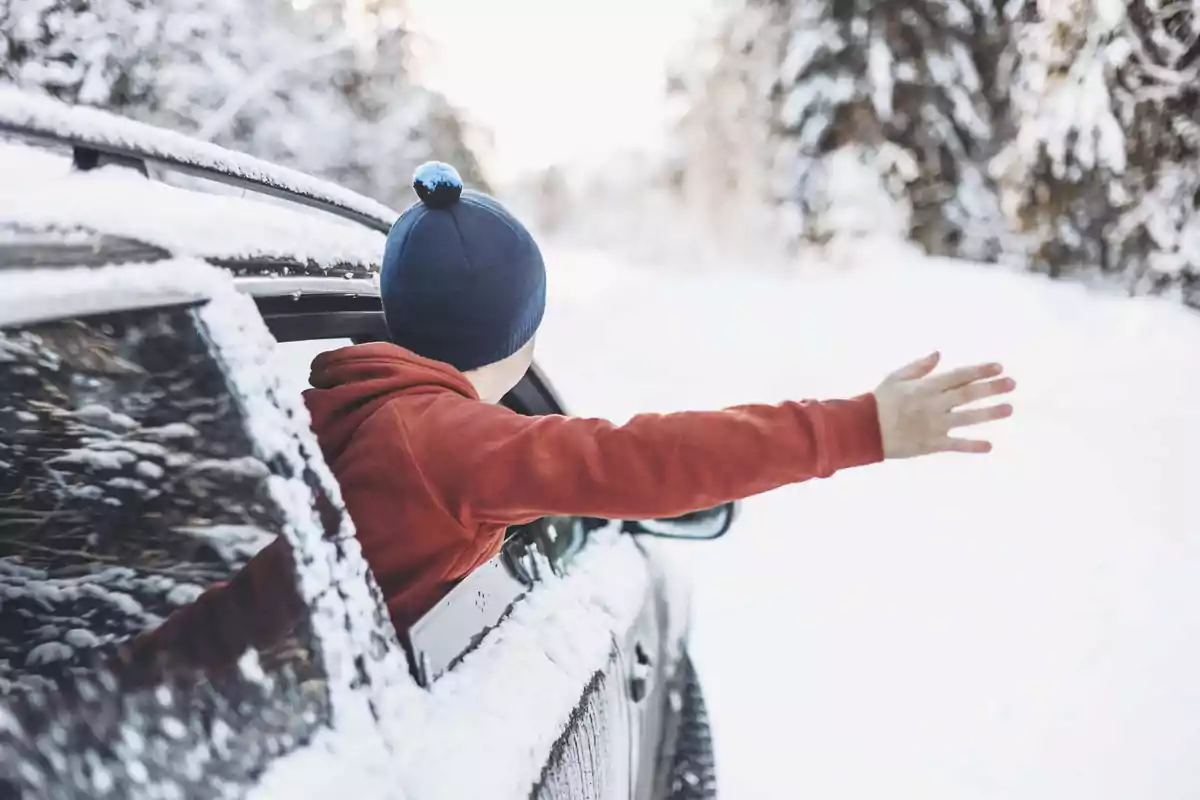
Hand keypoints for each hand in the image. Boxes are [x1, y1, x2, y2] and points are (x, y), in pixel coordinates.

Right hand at [874, 352, 1014, 458]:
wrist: (865, 430)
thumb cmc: (879, 402)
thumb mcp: (896, 378)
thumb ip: (918, 367)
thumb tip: (939, 354)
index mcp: (926, 387)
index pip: (958, 376)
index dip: (979, 371)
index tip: (998, 367)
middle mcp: (934, 405)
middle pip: (968, 395)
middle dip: (991, 388)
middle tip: (1011, 384)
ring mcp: (935, 425)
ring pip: (967, 418)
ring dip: (990, 413)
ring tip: (1009, 408)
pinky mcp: (932, 443)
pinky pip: (956, 444)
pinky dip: (972, 445)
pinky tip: (989, 445)